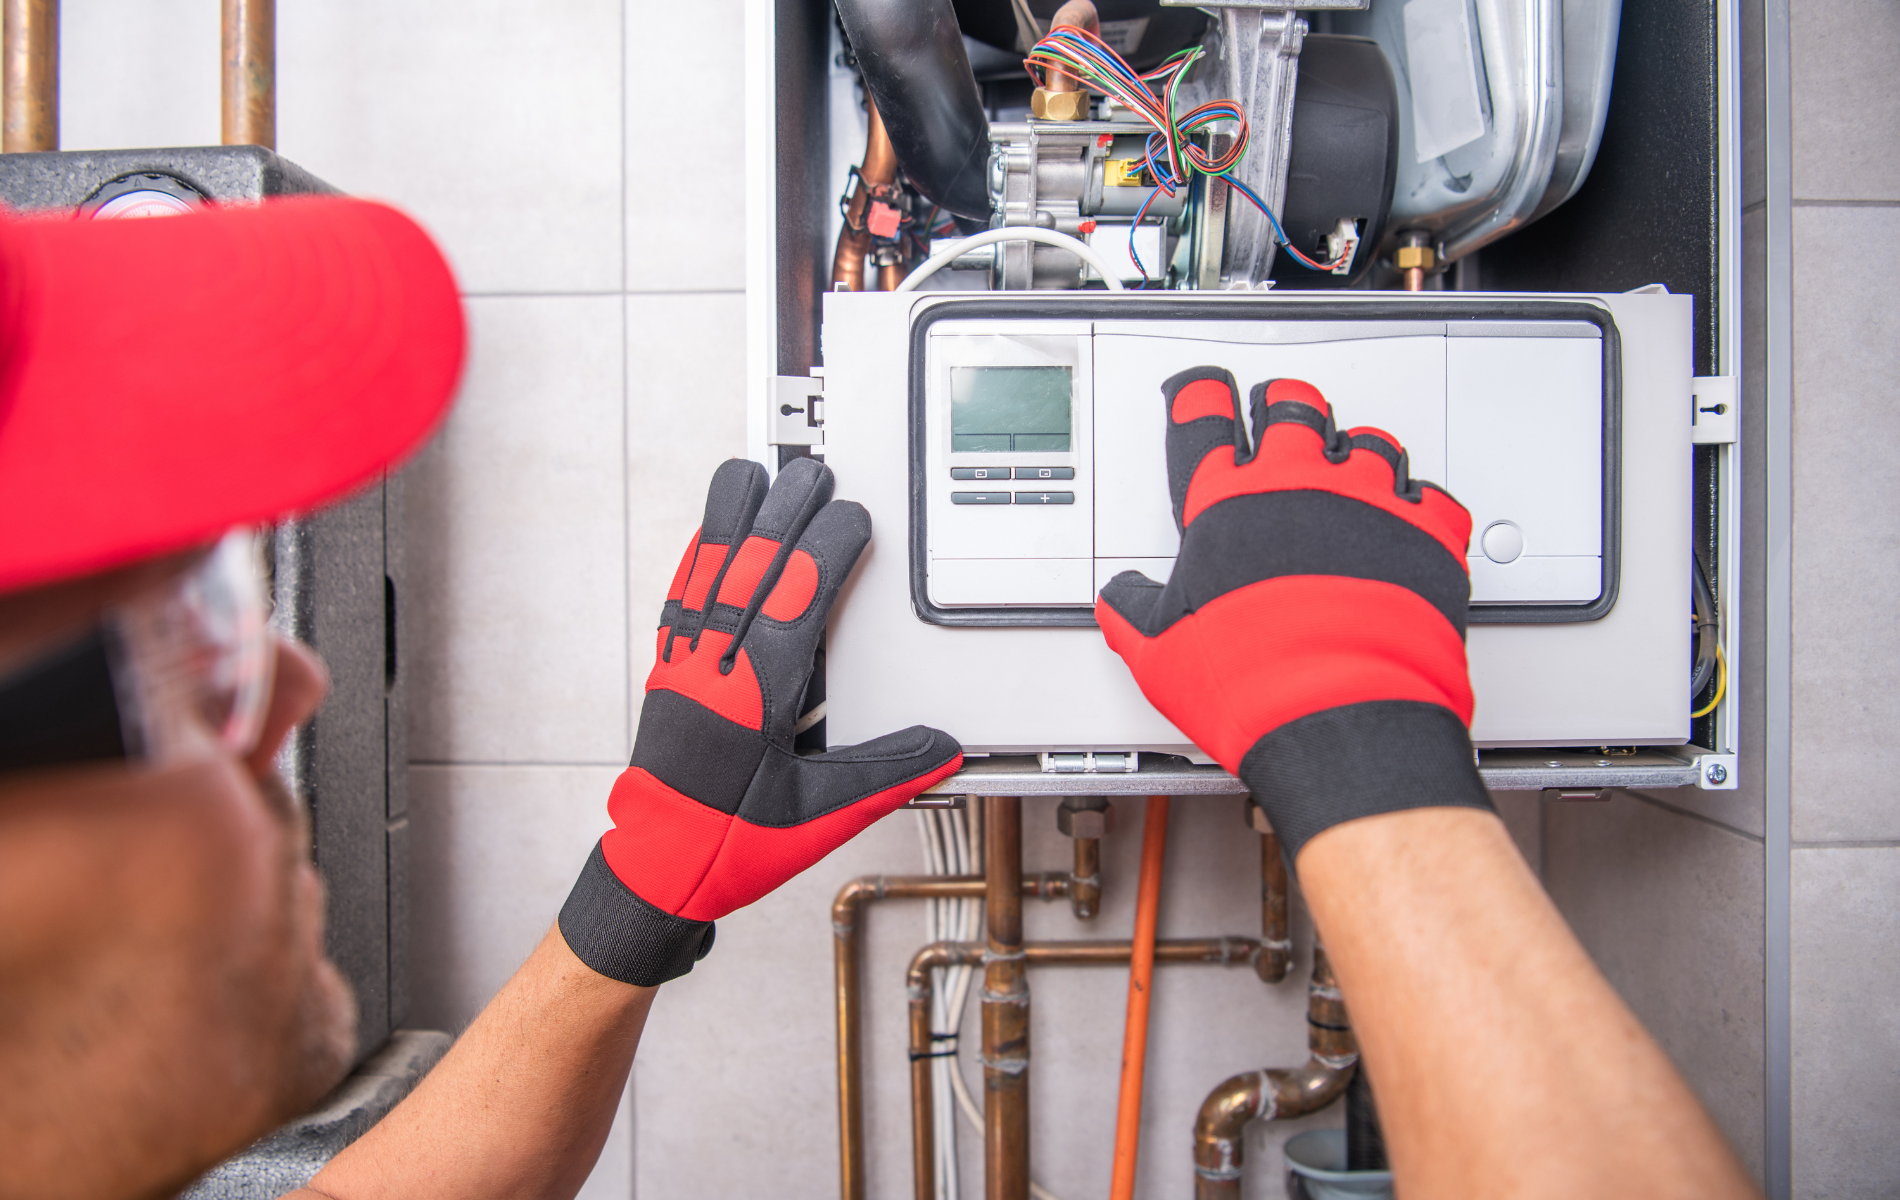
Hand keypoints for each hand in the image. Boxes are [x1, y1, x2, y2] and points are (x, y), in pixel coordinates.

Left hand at [561, 458, 962, 984]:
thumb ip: (884, 774)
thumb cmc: (733, 846)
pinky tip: (706, 534)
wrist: (659, 871)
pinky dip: (695, 559)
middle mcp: (717, 670)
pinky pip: (680, 601)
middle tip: (811, 473)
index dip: (826, 551)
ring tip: (750, 473)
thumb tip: (940, 748)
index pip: (798, 602)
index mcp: (759, 697)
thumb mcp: (822, 816)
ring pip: (707, 575)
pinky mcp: (667, 674)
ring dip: (729, 519)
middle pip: (751, 571)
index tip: (852, 517)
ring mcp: (686, 667)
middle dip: (783, 514)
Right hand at [1096, 369, 1490, 861]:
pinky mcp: (1424, 532)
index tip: (1200, 391)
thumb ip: (1132, 611)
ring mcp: (1367, 502)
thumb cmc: (1250, 681)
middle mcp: (1297, 487)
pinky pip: (1429, 493)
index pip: (1204, 424)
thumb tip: (1120, 598)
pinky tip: (1410, 512)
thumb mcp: (1158, 651)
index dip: (1199, 397)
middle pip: (1291, 409)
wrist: (1339, 714)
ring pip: (1366, 440)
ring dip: (1353, 449)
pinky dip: (1418, 500)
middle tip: (1278, 412)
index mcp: (1226, 505)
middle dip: (1281, 405)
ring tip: (1348, 465)